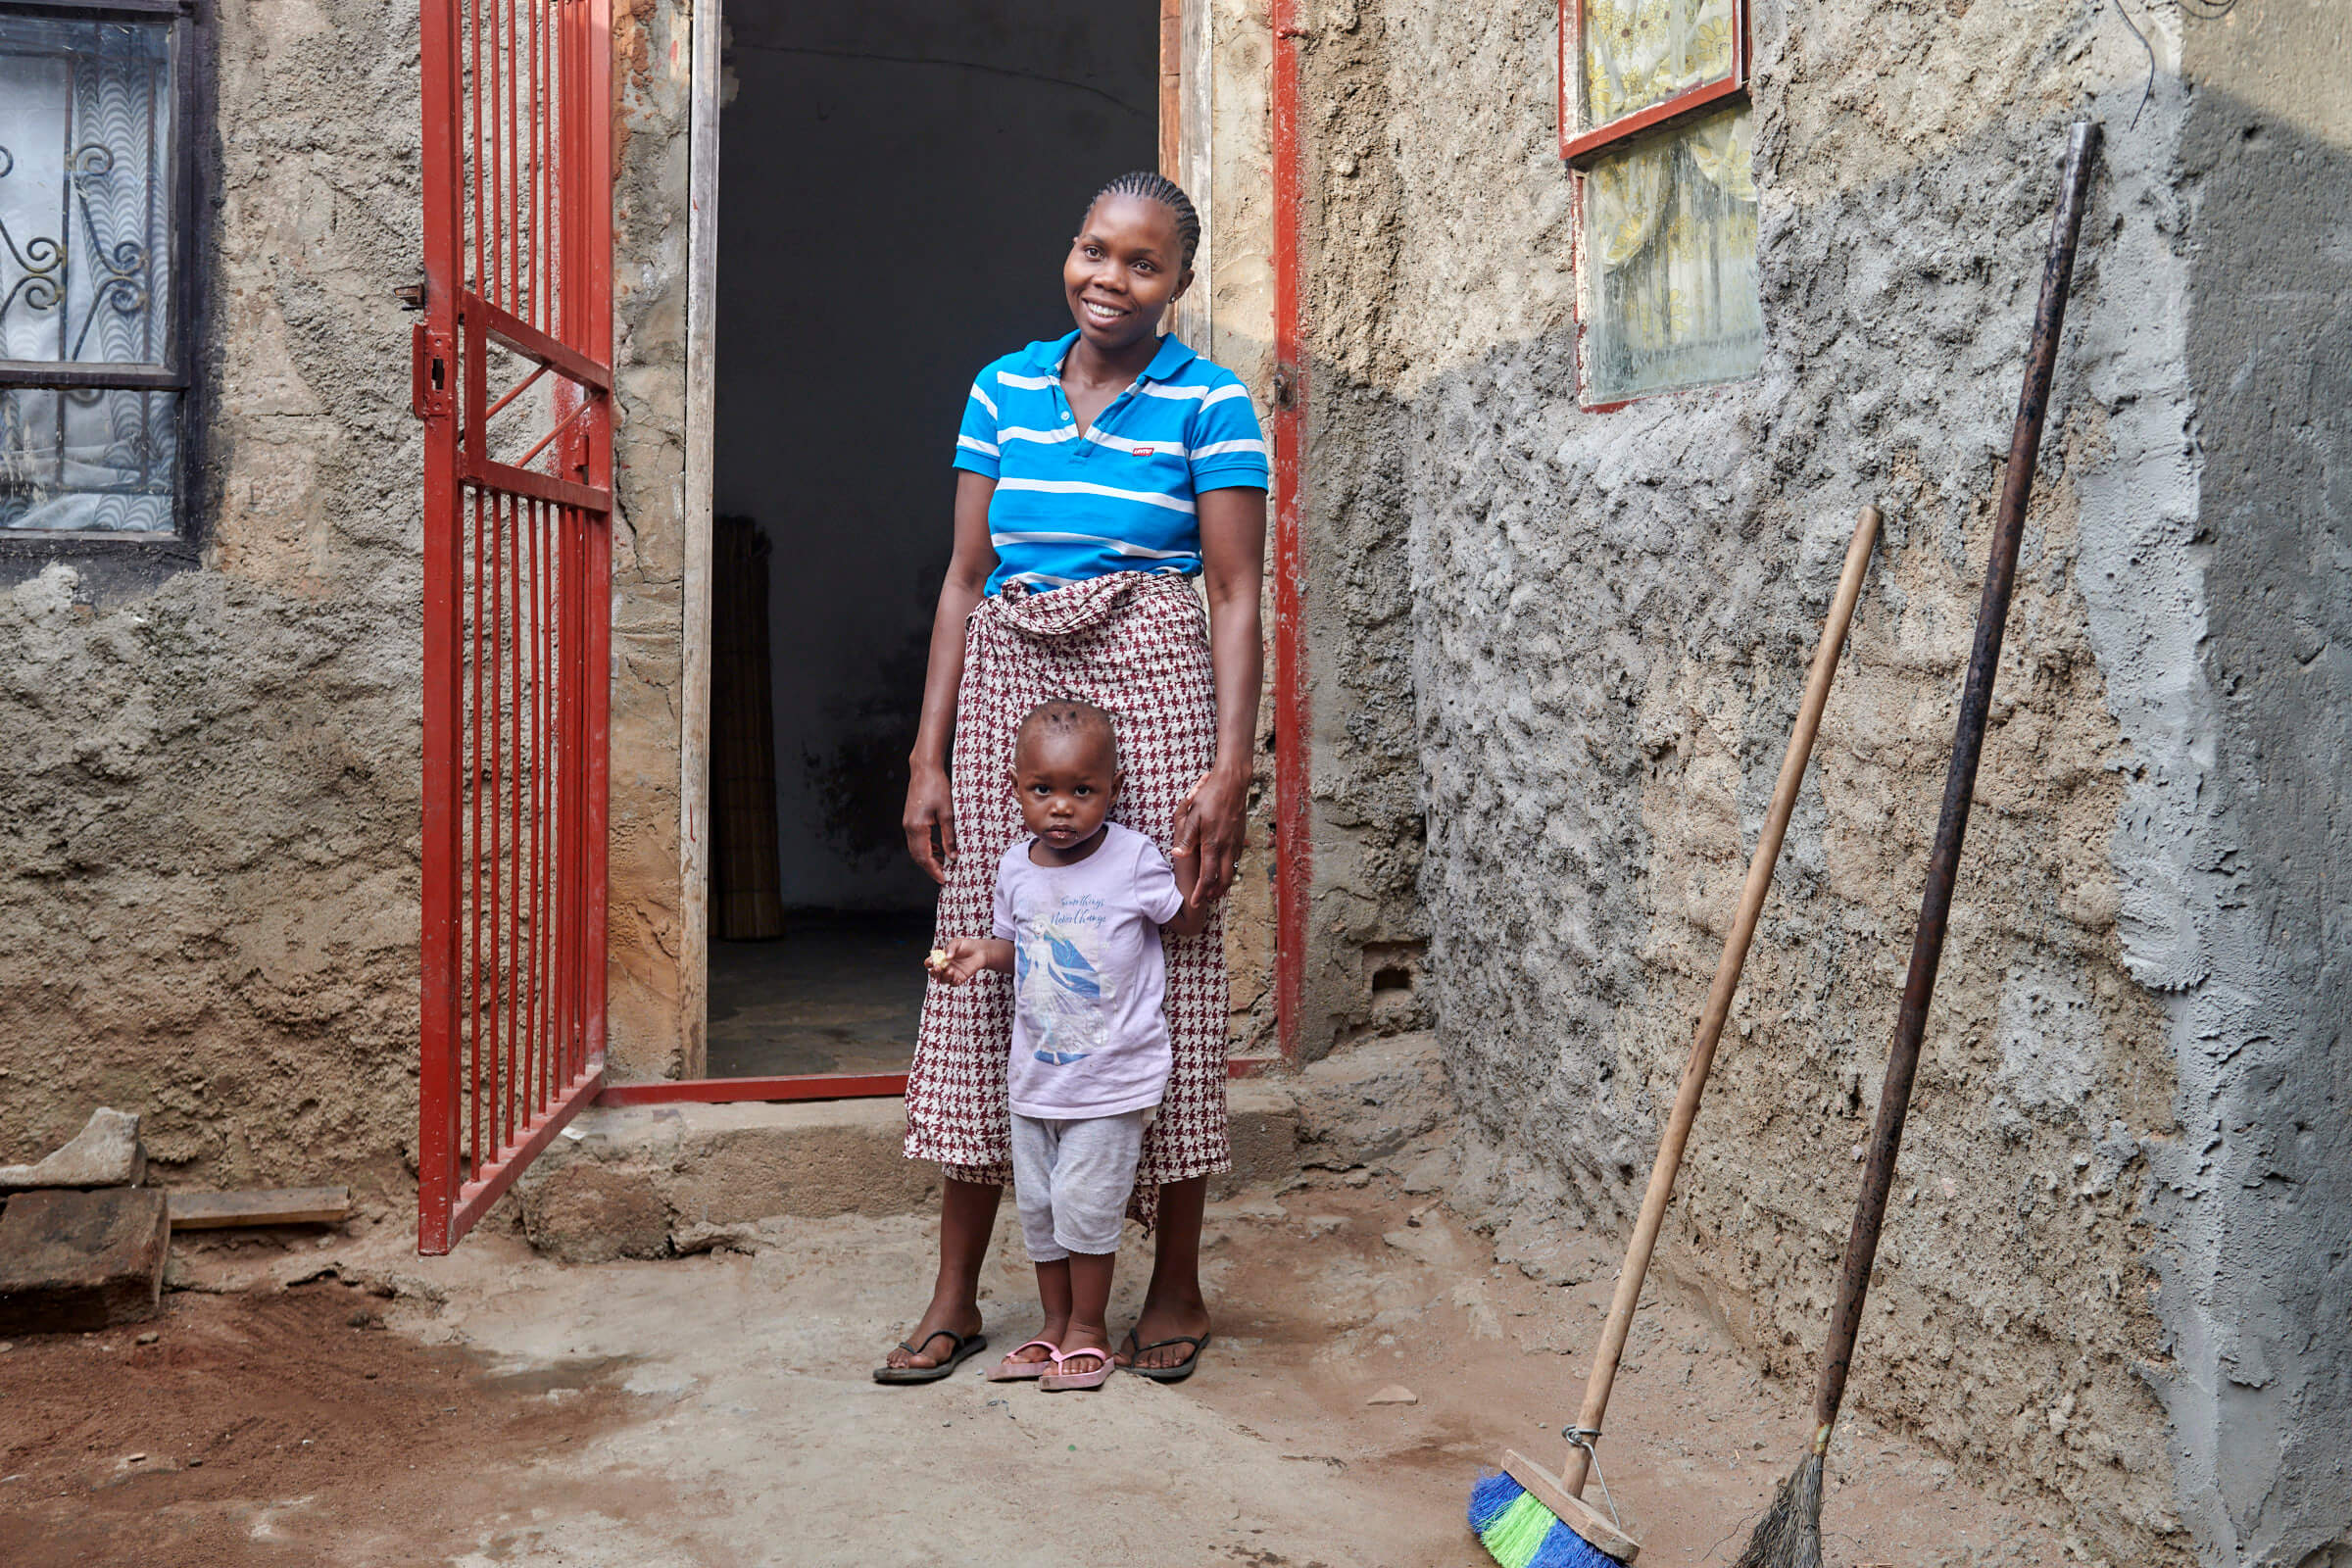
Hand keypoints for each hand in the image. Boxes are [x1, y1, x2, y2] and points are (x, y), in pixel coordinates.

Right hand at [902, 763, 955, 883]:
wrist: (924, 769)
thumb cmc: (937, 787)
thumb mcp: (948, 813)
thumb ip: (950, 836)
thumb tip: (953, 856)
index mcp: (917, 827)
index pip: (925, 857)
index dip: (934, 870)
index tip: (944, 880)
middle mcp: (909, 827)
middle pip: (917, 856)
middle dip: (930, 868)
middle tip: (944, 877)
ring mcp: (907, 823)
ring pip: (915, 849)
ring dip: (928, 859)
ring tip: (944, 865)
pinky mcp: (910, 819)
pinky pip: (916, 840)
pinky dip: (926, 849)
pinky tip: (938, 849)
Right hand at [924, 938, 990, 985]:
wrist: (980, 951)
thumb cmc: (967, 946)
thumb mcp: (957, 943)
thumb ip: (951, 948)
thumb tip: (947, 957)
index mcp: (941, 958)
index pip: (930, 962)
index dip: (929, 963)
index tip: (932, 961)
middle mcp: (944, 966)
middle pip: (933, 973)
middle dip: (934, 972)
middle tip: (938, 968)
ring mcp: (951, 973)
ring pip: (942, 980)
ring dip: (944, 977)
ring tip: (951, 971)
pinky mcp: (960, 978)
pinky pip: (953, 984)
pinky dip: (953, 983)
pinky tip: (957, 979)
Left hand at [1172, 762, 1248, 904]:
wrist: (1233, 782)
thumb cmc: (1210, 796)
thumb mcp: (1193, 815)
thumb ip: (1186, 837)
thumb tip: (1176, 854)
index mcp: (1213, 843)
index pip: (1208, 876)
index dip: (1201, 892)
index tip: (1194, 902)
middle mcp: (1227, 846)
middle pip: (1224, 879)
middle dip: (1215, 893)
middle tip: (1206, 899)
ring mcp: (1236, 841)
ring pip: (1232, 870)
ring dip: (1223, 882)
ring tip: (1214, 889)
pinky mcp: (1241, 836)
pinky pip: (1235, 859)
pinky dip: (1229, 869)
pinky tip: (1223, 867)